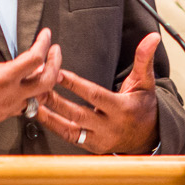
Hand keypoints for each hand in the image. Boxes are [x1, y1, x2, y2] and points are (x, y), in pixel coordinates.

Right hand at [0, 0, 62, 134]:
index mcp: (2, 79)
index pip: (35, 59)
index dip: (43, 43)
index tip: (45, 34)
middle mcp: (9, 96)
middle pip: (47, 81)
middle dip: (55, 64)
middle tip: (55, 51)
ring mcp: (7, 108)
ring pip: (39, 97)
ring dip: (46, 82)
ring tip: (46, 68)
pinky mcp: (2, 115)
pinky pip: (26, 107)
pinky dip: (32, 95)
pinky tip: (28, 86)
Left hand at [36, 32, 161, 153]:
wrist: (149, 136)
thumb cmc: (144, 105)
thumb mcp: (146, 82)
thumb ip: (144, 59)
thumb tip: (152, 37)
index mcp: (122, 108)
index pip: (95, 95)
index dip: (75, 85)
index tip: (58, 73)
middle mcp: (110, 127)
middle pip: (78, 114)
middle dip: (56, 101)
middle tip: (37, 87)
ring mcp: (100, 139)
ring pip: (70, 130)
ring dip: (49, 116)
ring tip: (33, 101)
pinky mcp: (92, 147)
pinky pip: (69, 138)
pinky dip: (53, 127)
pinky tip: (40, 115)